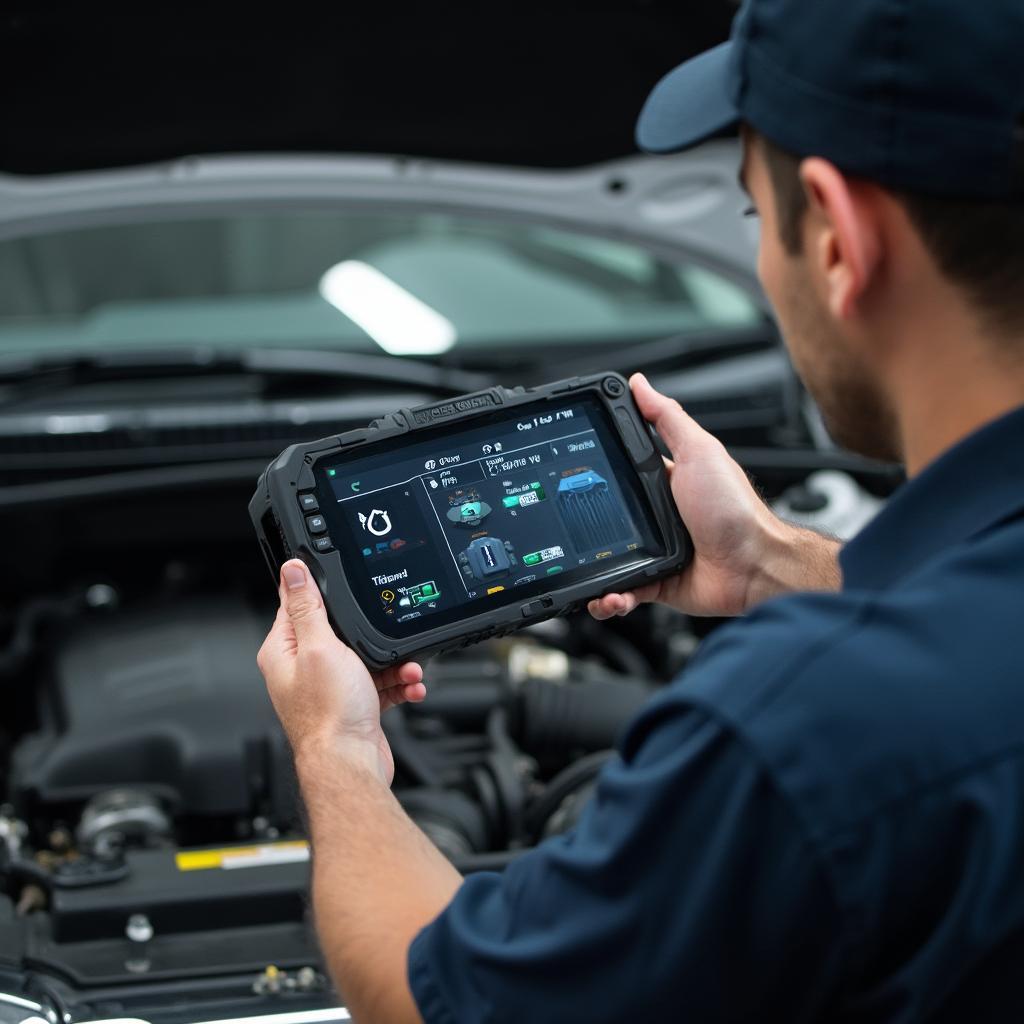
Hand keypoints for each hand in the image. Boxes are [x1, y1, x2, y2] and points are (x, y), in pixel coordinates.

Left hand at [257, 559, 425, 784]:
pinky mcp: (353, 703)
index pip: (296, 605)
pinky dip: (397, 683)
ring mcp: (329, 687)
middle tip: (385, 635)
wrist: (350, 764)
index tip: (338, 575)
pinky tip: (409, 686)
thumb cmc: (329, 715)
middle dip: (370, 633)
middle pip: (339, 631)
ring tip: (407, 668)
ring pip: (366, 658)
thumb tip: (292, 570)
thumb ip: (307, 607)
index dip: (318, 589)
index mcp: (284, 651)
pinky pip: (380, 683)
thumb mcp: (319, 648)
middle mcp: (303, 668)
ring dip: (393, 662)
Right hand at [589, 374, 837, 620]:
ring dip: (591, 570)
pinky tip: (605, 596)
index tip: (570, 472)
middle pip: (606, 518)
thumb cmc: (735, 509)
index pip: (621, 472)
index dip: (596, 472)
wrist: (754, 565)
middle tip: (565, 528)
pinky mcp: (656, 583)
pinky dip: (610, 598)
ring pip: (608, 560)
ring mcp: (654, 552)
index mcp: (664, 483)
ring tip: (580, 571)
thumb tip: (639, 384)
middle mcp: (657, 517)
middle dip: (583, 525)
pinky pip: (623, 592)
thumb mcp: (699, 451)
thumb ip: (667, 418)